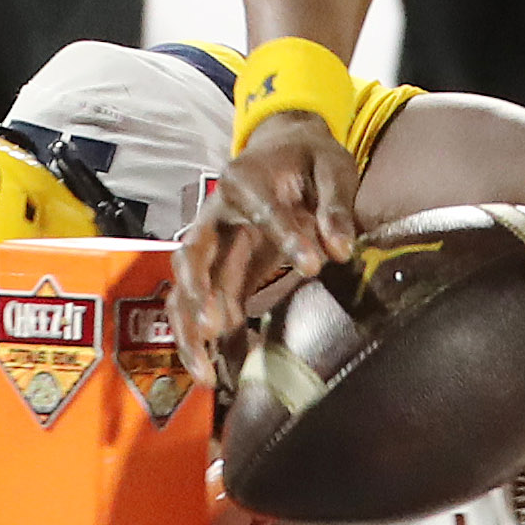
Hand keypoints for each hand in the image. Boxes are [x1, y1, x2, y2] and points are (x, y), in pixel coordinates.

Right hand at [174, 109, 356, 376]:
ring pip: (185, 287)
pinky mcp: (219, 269)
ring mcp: (211, 244)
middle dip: (198, 291)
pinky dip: (205, 338)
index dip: (285, 237)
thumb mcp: (332, 169)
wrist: (286, 152)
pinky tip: (217, 372)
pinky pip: (203, 305)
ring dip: (190, 327)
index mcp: (244, 180)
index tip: (314, 266)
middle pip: (192, 254)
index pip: (260, 208)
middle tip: (215, 327)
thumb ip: (335, 206)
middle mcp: (214, 213)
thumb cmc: (309, 160)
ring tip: (205, 370)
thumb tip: (339, 249)